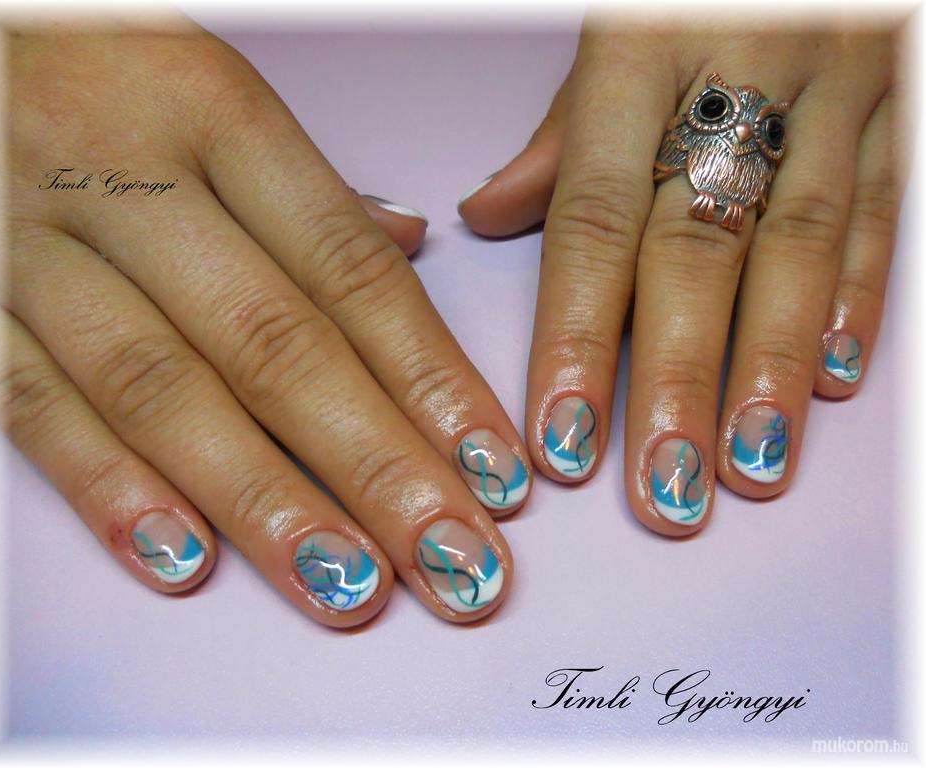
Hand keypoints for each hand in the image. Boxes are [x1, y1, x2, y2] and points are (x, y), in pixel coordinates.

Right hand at [0, 15, 533, 626]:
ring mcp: (29, 240)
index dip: (432, 381)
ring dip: (264, 502)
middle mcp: (127, 176)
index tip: (493, 471)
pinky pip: (29, 402)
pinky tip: (187, 560)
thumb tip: (407, 244)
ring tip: (348, 586)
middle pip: (276, 345)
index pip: (349, 272)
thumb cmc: (91, 69)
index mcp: (215, 113)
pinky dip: (109, 486)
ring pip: (163, 389)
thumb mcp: (207, 91)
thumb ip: (304, 187)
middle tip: (453, 560)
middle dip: (375, 467)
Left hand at [458, 19, 907, 534]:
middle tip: (666, 488)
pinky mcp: (898, 96)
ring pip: (799, 243)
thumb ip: (560, 134)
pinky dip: (857, 293)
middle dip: (677, 379)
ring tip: (752, 463)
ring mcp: (833, 83)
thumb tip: (490, 214)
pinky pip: (880, 203)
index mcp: (637, 52)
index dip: (574, 336)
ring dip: (773, 365)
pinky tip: (836, 375)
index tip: (562, 436)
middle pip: (696, 249)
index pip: (592, 219)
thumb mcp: (610, 28)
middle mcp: (737, 71)